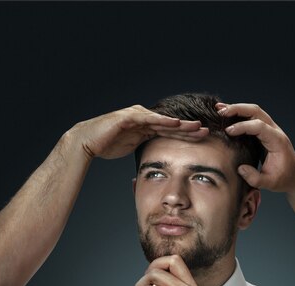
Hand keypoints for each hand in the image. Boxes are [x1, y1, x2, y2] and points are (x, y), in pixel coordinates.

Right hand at [70, 105, 208, 160]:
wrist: (87, 141)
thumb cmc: (107, 145)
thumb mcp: (132, 147)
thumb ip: (145, 147)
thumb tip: (157, 160)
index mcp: (146, 127)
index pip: (171, 131)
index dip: (186, 135)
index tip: (203, 140)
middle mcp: (144, 119)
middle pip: (171, 125)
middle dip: (189, 129)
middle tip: (208, 132)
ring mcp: (137, 116)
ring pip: (164, 121)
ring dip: (181, 124)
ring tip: (197, 127)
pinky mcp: (129, 117)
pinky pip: (149, 119)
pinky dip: (163, 121)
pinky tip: (176, 123)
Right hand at [216, 102, 294, 192]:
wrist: (294, 175)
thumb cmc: (283, 178)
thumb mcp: (270, 183)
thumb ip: (255, 178)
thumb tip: (240, 168)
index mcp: (277, 141)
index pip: (259, 126)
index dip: (243, 127)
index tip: (228, 131)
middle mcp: (274, 130)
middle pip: (256, 111)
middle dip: (238, 109)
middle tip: (220, 112)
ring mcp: (270, 129)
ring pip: (254, 111)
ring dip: (237, 109)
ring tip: (220, 109)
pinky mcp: (265, 131)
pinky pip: (252, 118)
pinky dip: (239, 114)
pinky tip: (227, 115)